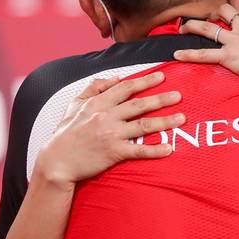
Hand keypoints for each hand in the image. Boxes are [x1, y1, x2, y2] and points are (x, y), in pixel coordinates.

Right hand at [36, 72, 184, 188]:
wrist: (56, 162)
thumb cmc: (65, 134)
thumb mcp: (74, 105)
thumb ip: (94, 88)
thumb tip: (114, 77)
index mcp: (98, 103)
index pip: (126, 88)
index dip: (145, 81)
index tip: (162, 76)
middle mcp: (106, 116)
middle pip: (139, 104)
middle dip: (161, 98)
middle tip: (179, 95)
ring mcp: (111, 134)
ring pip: (143, 125)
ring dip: (165, 121)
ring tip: (181, 118)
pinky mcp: (114, 153)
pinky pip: (139, 150)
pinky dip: (155, 150)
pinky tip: (169, 148)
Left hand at [173, 4, 238, 88]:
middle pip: (227, 13)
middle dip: (217, 13)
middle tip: (212, 17)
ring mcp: (235, 42)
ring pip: (209, 29)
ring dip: (194, 27)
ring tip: (184, 28)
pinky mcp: (228, 57)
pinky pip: (205, 55)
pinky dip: (190, 55)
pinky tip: (177, 55)